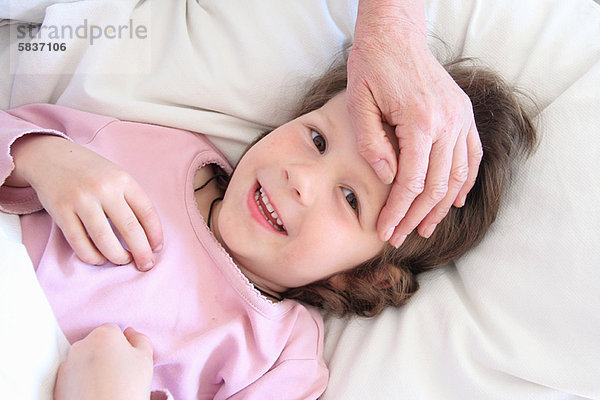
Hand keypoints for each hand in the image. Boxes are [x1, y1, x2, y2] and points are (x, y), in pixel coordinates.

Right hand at [9, 135, 162, 269]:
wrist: (50, 156)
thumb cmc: (90, 172)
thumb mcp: (116, 176)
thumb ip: (131, 200)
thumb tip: (148, 236)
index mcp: (122, 180)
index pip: (147, 212)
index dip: (156, 235)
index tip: (157, 248)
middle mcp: (103, 189)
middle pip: (130, 229)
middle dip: (142, 252)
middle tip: (146, 265)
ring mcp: (80, 200)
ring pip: (104, 240)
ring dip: (118, 257)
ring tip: (123, 260)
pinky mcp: (60, 212)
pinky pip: (79, 243)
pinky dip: (92, 256)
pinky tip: (100, 258)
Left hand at [54, 324, 153, 399]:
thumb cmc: (128, 388)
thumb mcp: (145, 359)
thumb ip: (140, 339)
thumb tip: (130, 333)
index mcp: (103, 334)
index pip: (114, 331)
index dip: (123, 347)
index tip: (127, 363)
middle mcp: (81, 345)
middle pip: (97, 344)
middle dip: (106, 355)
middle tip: (119, 376)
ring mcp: (66, 364)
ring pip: (84, 360)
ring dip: (93, 369)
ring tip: (106, 388)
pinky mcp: (57, 384)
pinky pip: (73, 377)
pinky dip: (82, 383)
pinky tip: (93, 394)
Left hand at [347, 2, 482, 246]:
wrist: (396, 35)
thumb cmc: (371, 66)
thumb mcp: (358, 103)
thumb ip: (372, 143)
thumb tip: (389, 179)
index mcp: (420, 121)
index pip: (411, 182)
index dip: (398, 212)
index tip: (385, 232)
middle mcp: (448, 122)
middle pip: (436, 185)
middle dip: (416, 216)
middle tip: (400, 237)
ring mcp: (460, 118)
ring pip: (458, 176)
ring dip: (442, 207)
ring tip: (425, 228)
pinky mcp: (463, 114)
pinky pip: (472, 155)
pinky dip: (466, 181)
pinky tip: (457, 201)